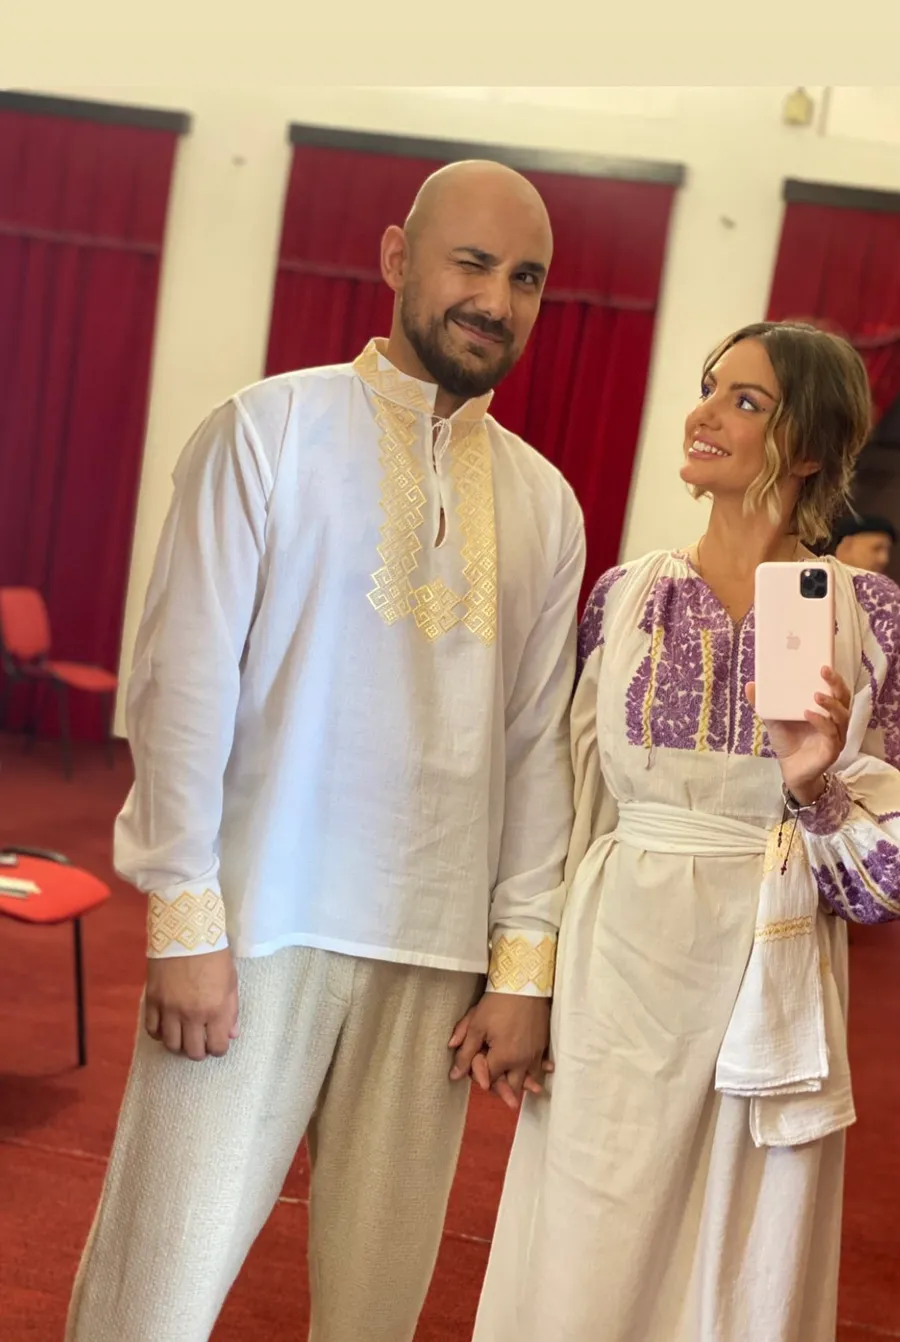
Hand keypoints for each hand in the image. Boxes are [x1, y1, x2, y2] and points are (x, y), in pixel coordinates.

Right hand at [145, 947, 238, 1061]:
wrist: (186, 931)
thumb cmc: (214, 954)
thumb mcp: (231, 981)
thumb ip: (231, 1010)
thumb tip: (232, 1034)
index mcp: (216, 1009)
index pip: (217, 1046)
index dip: (219, 1049)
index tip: (217, 1043)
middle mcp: (192, 1014)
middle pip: (193, 1051)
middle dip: (199, 1051)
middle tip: (201, 1042)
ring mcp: (169, 1009)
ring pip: (171, 1045)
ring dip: (179, 1045)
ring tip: (184, 1036)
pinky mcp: (152, 1001)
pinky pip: (152, 1030)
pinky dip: (160, 1034)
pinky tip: (167, 1028)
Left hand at [447, 994, 550, 1110]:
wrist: (525, 983)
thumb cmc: (497, 1003)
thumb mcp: (476, 1025)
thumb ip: (465, 1052)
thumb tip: (454, 1075)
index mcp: (503, 1057)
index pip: (489, 1079)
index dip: (480, 1075)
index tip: (476, 1064)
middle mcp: (522, 1061)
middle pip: (512, 1085)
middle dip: (505, 1091)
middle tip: (506, 1100)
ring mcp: (535, 1053)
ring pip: (529, 1078)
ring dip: (525, 1085)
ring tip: (525, 1095)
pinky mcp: (543, 1044)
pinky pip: (541, 1064)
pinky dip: (540, 1069)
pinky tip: (542, 1072)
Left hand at [746, 666, 850, 802]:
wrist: (789, 770)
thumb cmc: (787, 741)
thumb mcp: (774, 719)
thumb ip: (764, 703)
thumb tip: (750, 684)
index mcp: (826, 710)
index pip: (836, 689)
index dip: (833, 677)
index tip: (823, 664)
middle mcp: (835, 721)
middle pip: (844, 698)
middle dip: (836, 684)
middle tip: (824, 671)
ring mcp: (836, 735)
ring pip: (841, 715)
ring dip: (830, 703)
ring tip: (816, 695)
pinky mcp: (832, 749)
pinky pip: (831, 733)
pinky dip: (821, 722)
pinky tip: (808, 714)